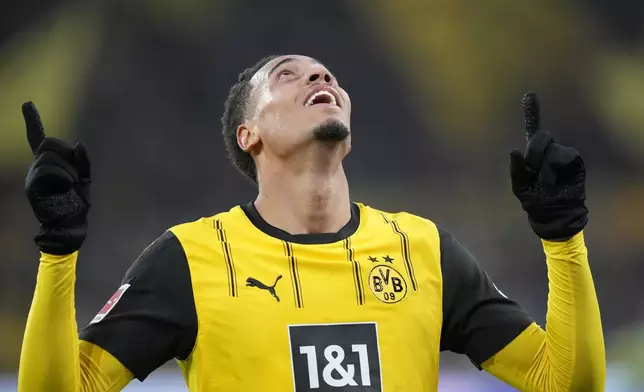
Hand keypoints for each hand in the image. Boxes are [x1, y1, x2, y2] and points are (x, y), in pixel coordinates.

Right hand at [23, 102, 90, 254]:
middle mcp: (37, 167)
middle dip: (68, 156)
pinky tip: (65, 189)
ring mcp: (33, 177)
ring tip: (69, 188)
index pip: (39, 139)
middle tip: (74, 179)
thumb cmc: (77, 204)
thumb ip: (83, 161)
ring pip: (51, 156)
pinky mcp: (32, 187)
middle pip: (51, 142)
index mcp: (49, 164)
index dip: (33, 121)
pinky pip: (49, 171)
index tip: (28, 103)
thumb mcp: (85, 179)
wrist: (70, 228)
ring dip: (68, 171)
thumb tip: (79, 144)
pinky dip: (63, 178)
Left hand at [510, 93, 586, 239]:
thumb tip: (514, 150)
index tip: (529, 95)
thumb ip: (516, 169)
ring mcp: (562, 155)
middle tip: (531, 166)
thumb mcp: (520, 187)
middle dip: (533, 150)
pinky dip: (553, 169)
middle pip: (541, 136)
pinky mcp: (575, 161)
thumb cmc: (535, 201)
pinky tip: (553, 182)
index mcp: (533, 154)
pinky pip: (563, 155)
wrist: (553, 215)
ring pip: (551, 148)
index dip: (532, 112)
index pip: (533, 130)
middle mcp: (548, 151)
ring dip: (543, 166)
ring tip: (544, 183)